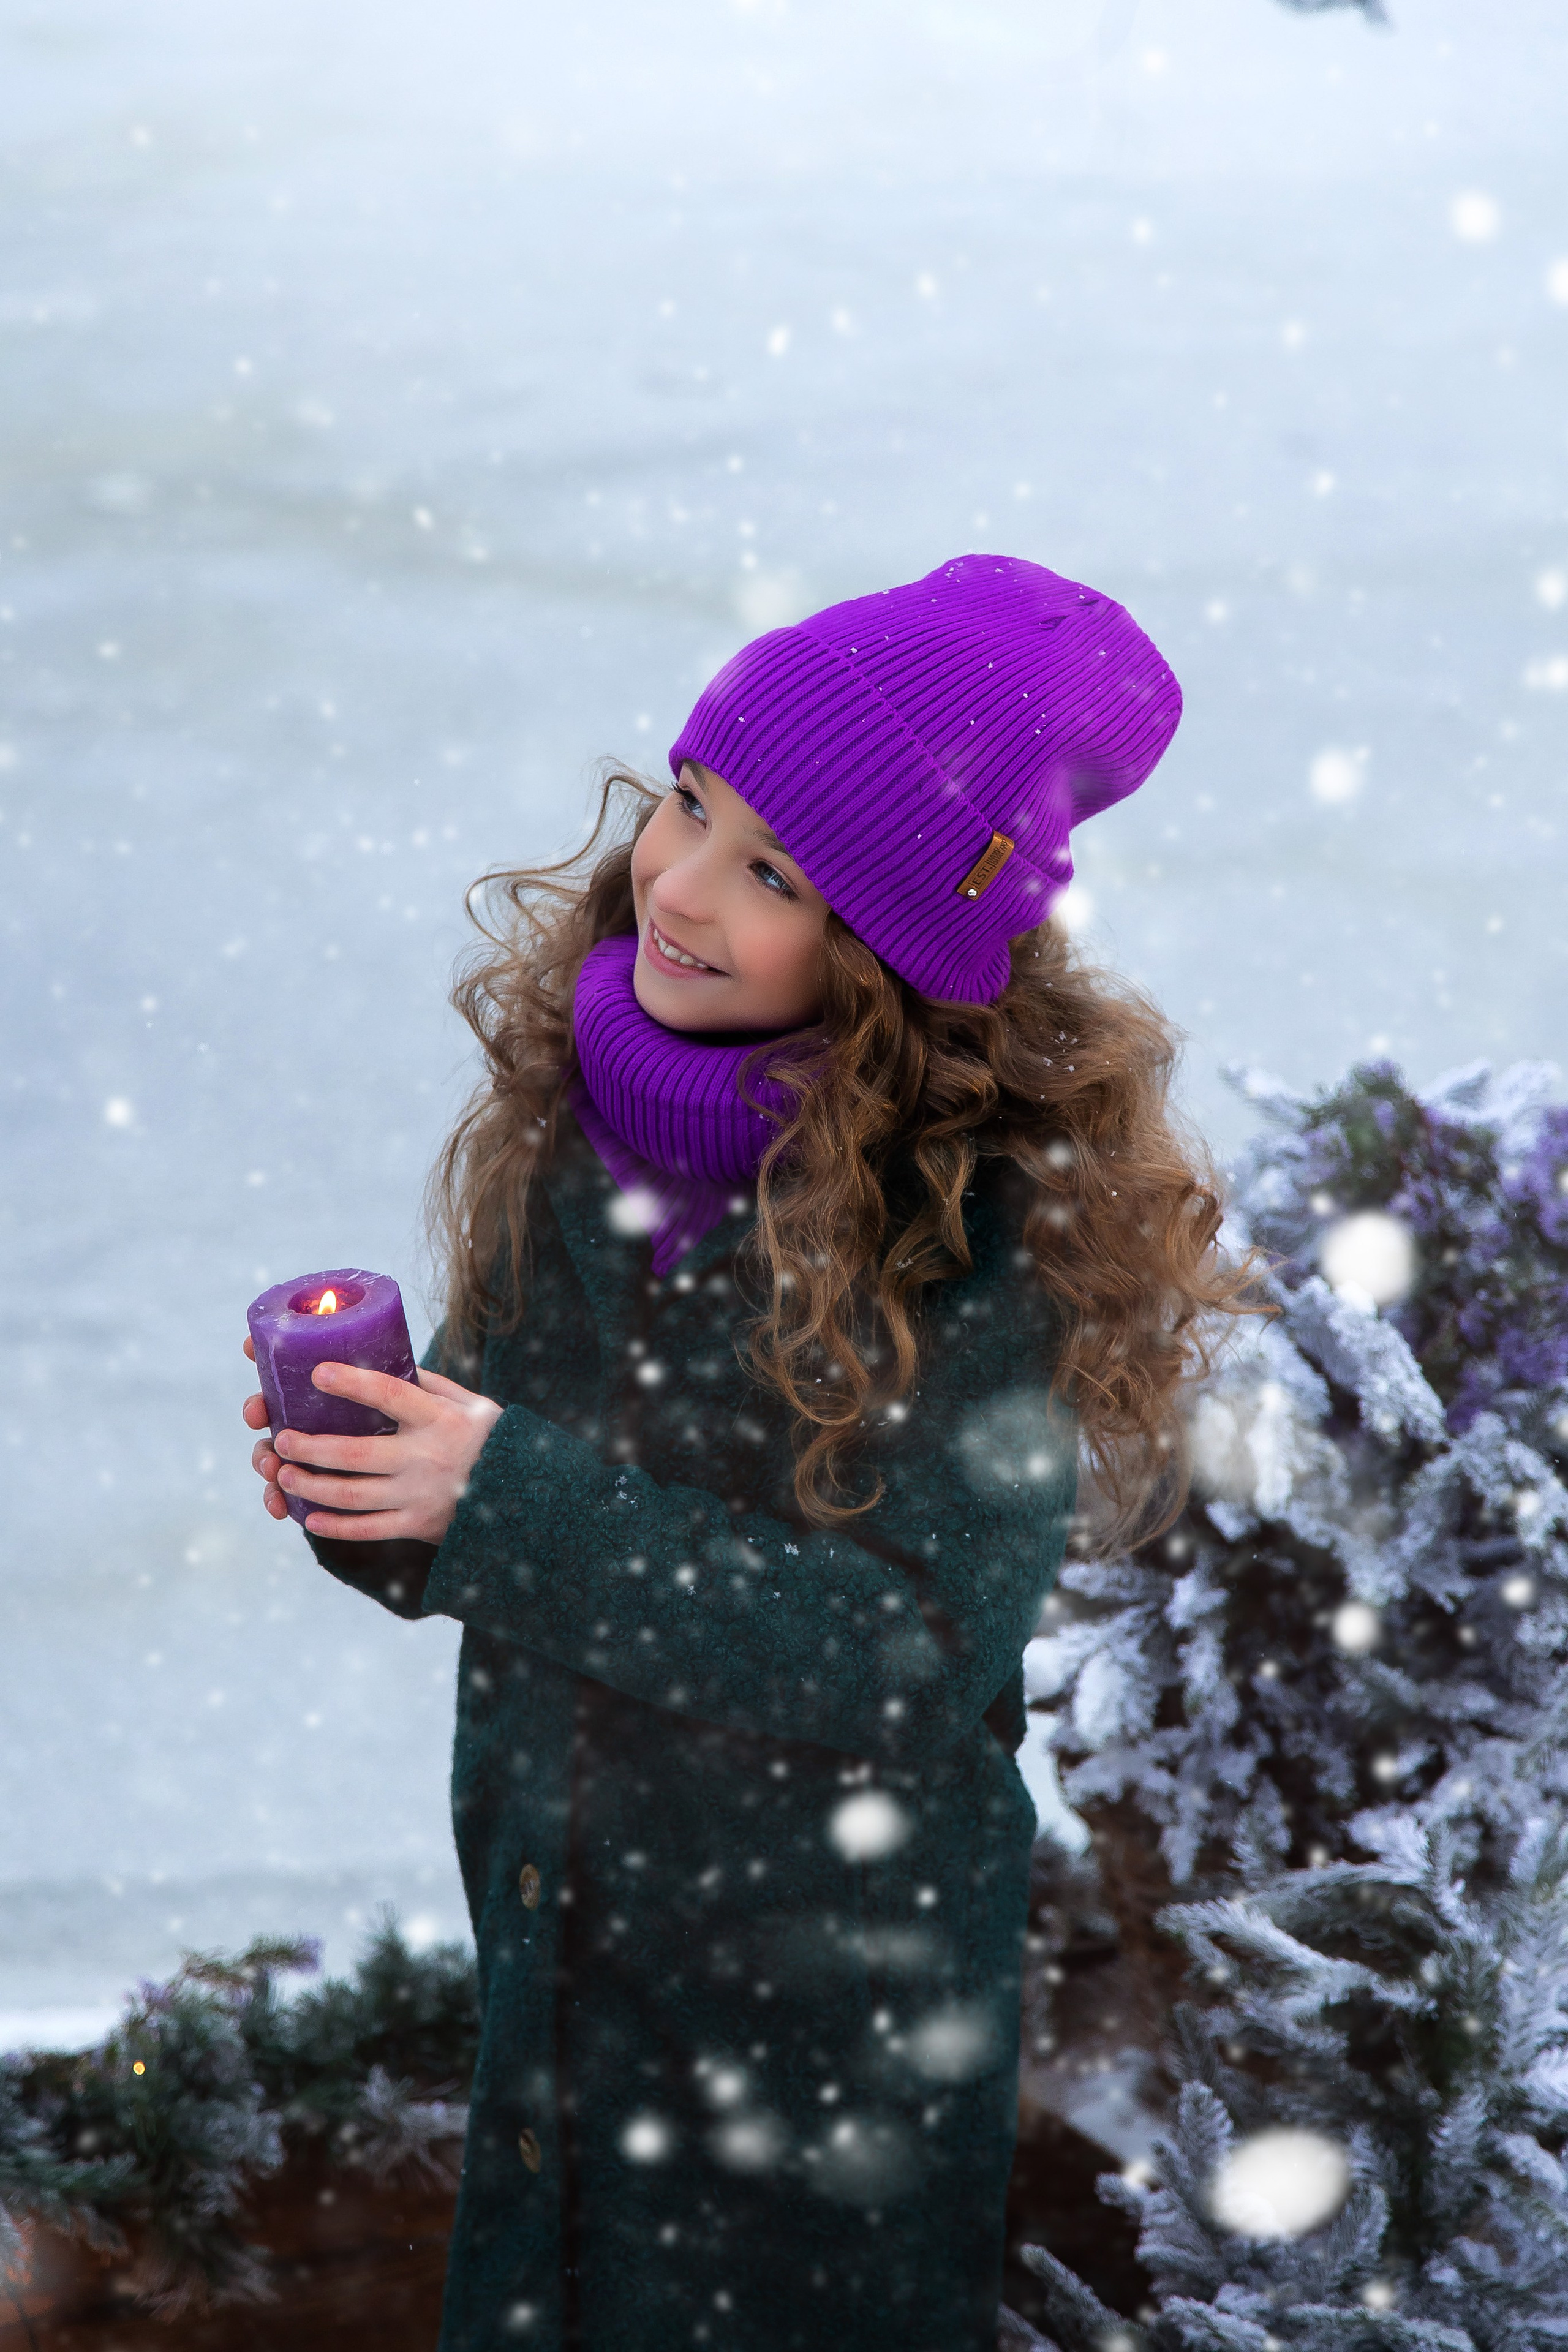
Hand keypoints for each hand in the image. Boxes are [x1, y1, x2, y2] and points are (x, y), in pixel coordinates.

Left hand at [241, 1337, 502, 1544]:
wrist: (527, 1496)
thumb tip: (382, 1357)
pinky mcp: (420, 1527)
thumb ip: (428, 1385)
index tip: (317, 1373)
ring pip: (352, 1495)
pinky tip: (308, 1517)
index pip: (390, 1395)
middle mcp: (429, 1458)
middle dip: (310, 1447)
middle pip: (355, 1453)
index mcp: (441, 1419)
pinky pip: (368, 1530)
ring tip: (283, 1474)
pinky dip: (334, 1526)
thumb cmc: (490, 1439)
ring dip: (311, 1486)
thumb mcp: (470, 1404)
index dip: (352, 1383)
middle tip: (279, 1439)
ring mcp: (422, 1496)